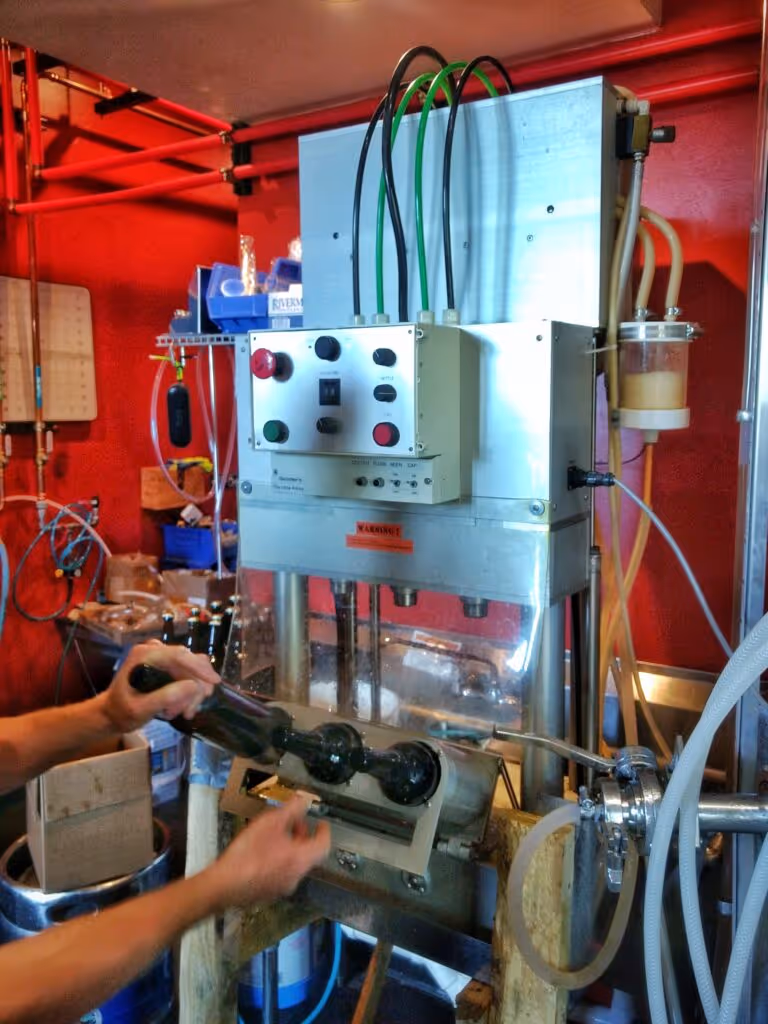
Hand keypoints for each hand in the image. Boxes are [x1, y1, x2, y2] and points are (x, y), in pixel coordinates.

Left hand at [100, 641, 219, 732]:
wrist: (111, 714)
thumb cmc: (121, 711)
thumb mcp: (140, 709)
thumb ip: (165, 697)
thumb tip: (194, 686)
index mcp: (145, 655)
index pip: (179, 654)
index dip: (199, 667)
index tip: (214, 682)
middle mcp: (155, 651)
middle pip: (189, 662)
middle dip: (195, 687)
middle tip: (190, 711)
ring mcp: (162, 658)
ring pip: (192, 671)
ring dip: (192, 694)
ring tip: (183, 713)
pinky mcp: (167, 667)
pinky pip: (188, 676)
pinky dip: (189, 694)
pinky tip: (181, 709)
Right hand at [206, 798, 330, 911]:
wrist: (223, 885)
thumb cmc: (248, 852)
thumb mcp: (270, 822)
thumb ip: (291, 810)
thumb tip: (304, 801)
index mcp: (301, 859)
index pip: (323, 845)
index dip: (324, 832)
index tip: (321, 823)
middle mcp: (296, 876)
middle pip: (308, 854)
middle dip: (303, 836)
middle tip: (294, 824)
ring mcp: (282, 888)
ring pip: (294, 864)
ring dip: (291, 847)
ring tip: (276, 834)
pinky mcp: (268, 894)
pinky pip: (281, 873)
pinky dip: (280, 859)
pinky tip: (263, 852)